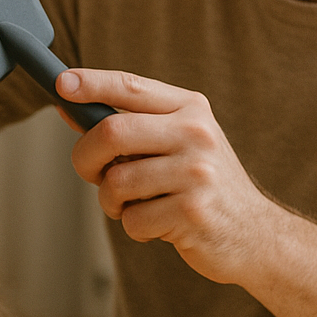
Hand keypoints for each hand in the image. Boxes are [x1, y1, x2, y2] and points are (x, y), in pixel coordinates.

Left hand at [55, 68, 282, 285]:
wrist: (255, 234)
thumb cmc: (204, 184)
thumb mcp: (176, 142)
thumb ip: (129, 125)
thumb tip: (70, 106)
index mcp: (191, 109)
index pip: (131, 86)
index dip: (92, 83)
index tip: (61, 82)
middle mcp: (196, 133)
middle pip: (111, 132)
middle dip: (86, 157)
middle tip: (93, 173)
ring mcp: (197, 172)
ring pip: (115, 182)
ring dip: (113, 202)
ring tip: (138, 204)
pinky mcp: (192, 212)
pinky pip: (132, 219)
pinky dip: (136, 227)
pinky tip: (162, 225)